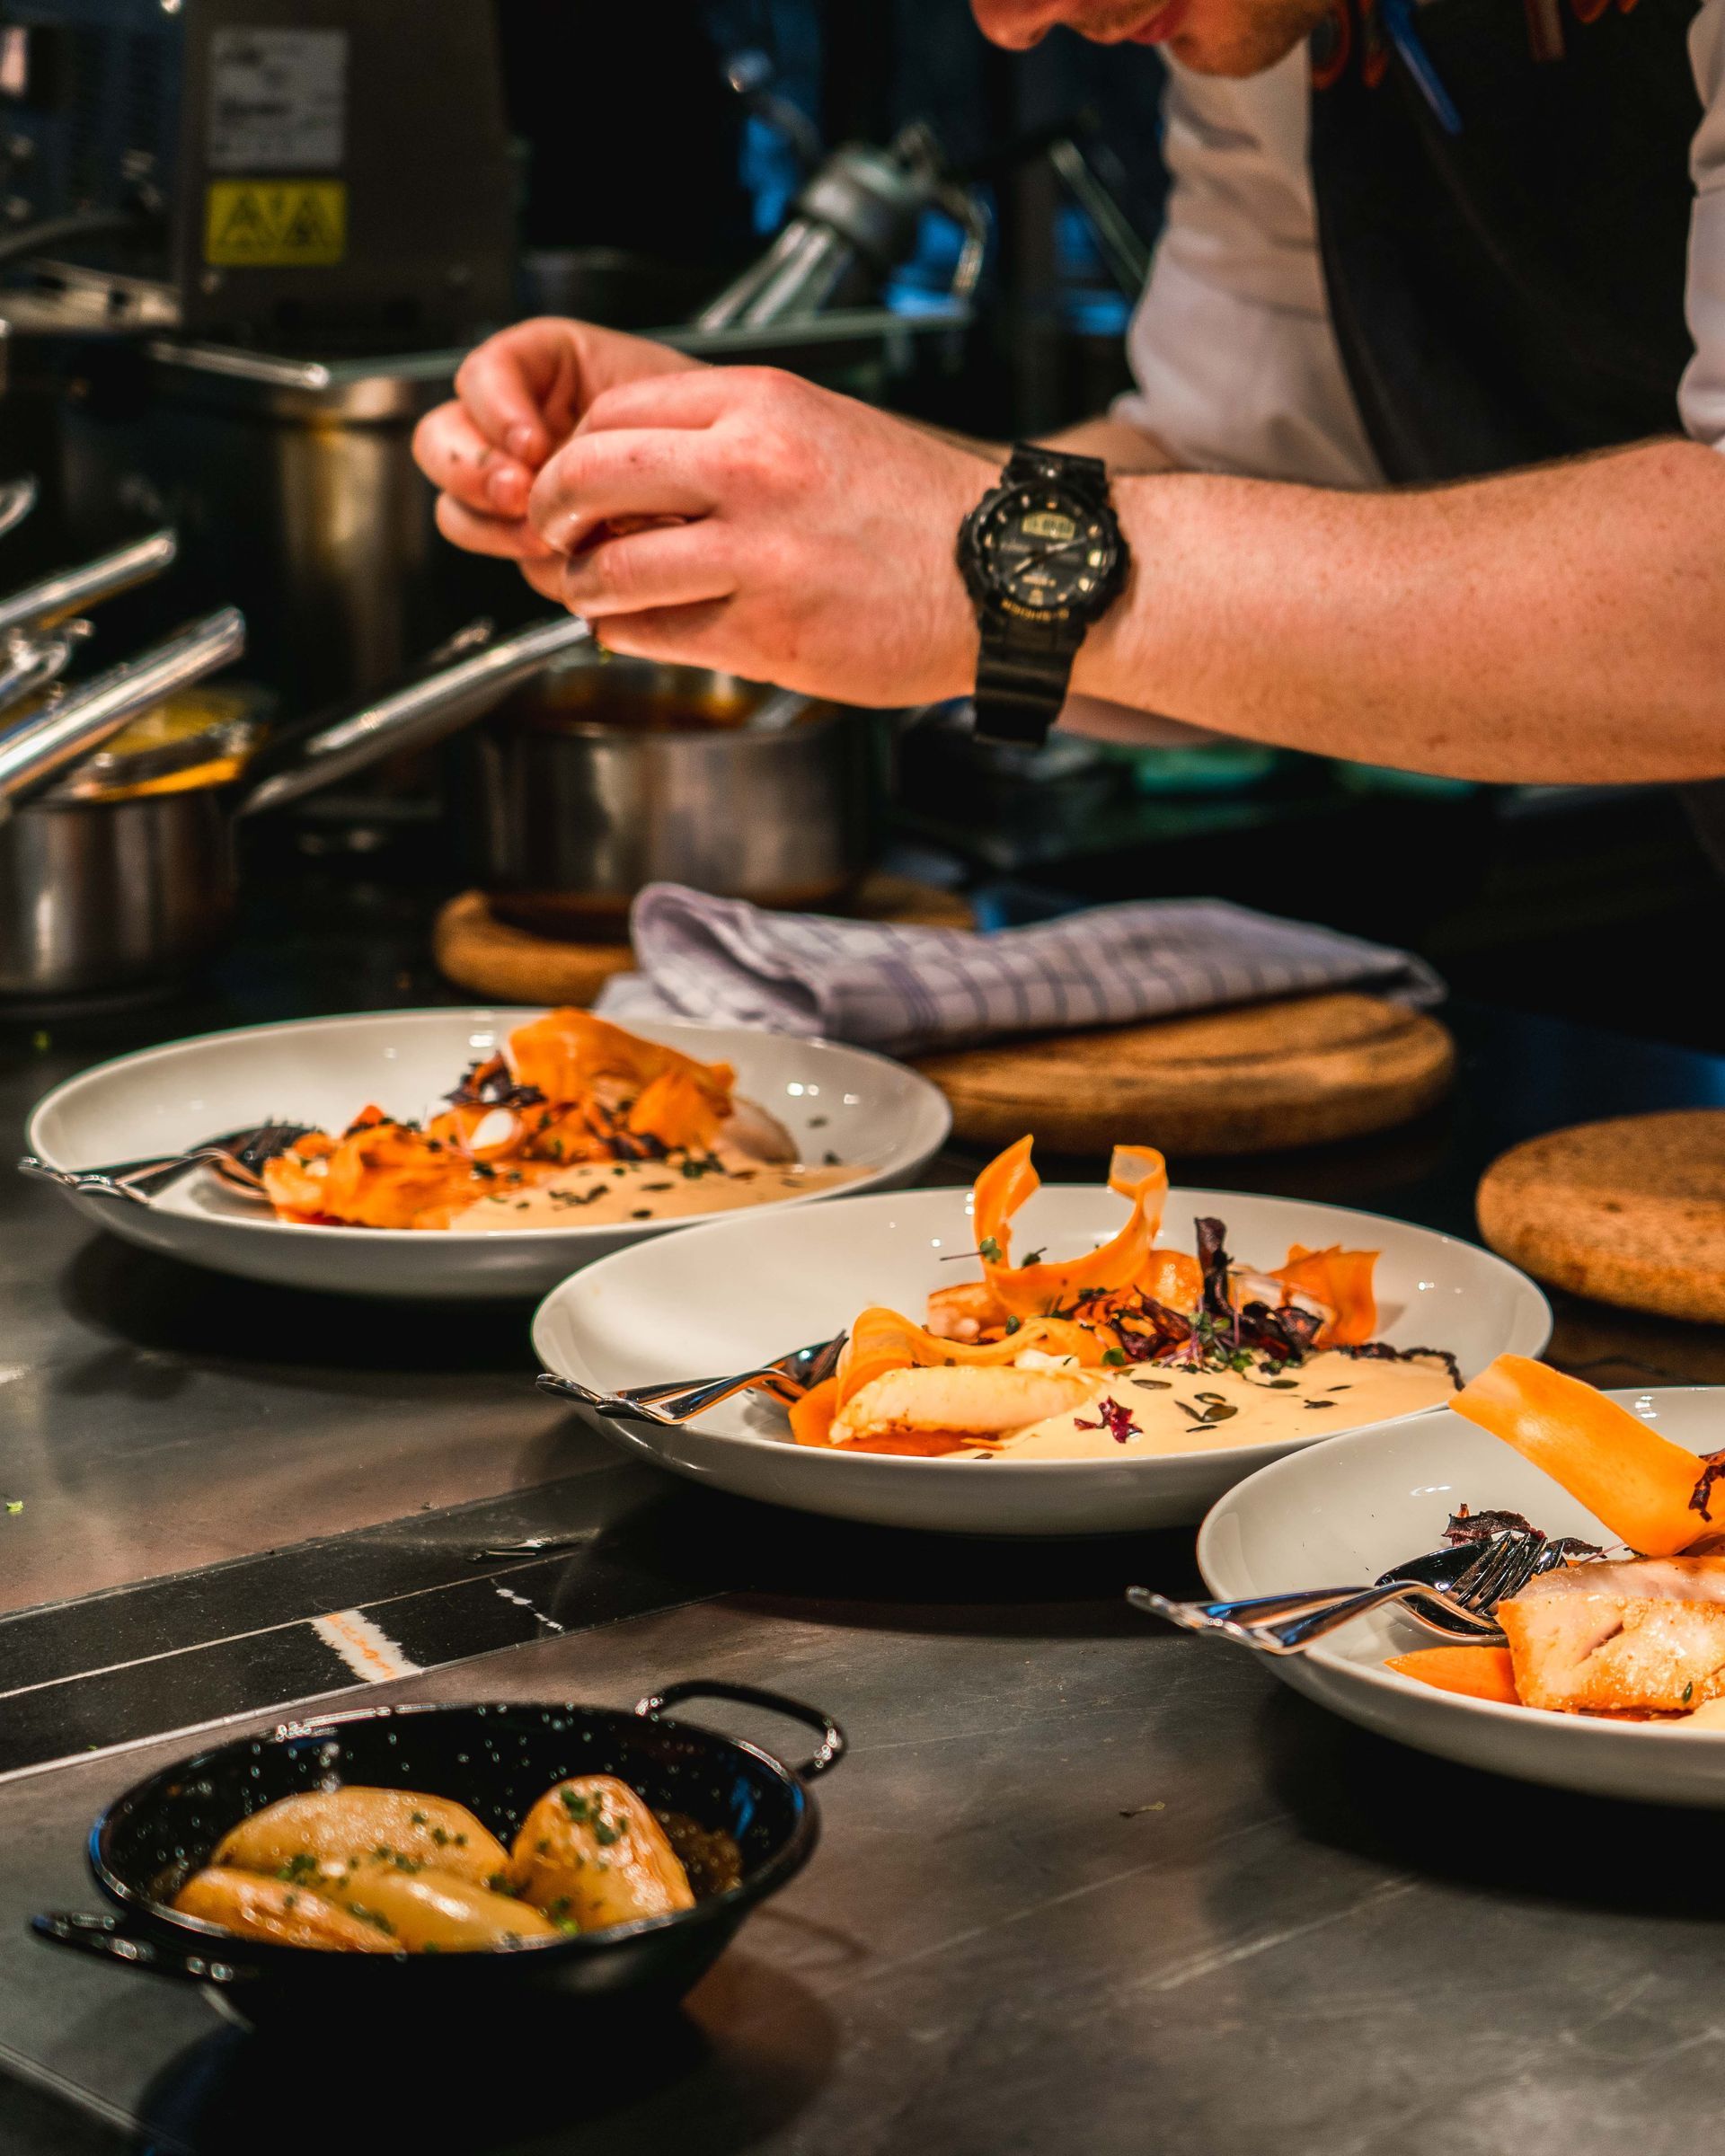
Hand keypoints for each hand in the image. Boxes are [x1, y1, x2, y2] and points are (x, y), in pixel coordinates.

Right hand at [412, 318, 702, 567]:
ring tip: (544, 536)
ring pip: (458, 506)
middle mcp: (521, 429)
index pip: (482, 375)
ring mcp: (522, 490)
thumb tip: (544, 463)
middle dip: (473, 469)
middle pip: (442, 440)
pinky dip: (527, 561)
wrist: (747, 492)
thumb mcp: (667, 391)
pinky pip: (505, 554)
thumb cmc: (718, 429)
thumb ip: (602, 412)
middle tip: (519, 494)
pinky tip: (566, 561)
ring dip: (490, 524)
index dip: (494, 407)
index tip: (531, 441)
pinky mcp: (538, 544)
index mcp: (546, 372)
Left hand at [523, 365, 994, 705]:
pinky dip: (629, 636)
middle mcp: (750, 468)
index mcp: (762, 404)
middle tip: (558, 536)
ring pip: (607, 567)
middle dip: (552, 513)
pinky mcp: (765, 632)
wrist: (1007, 575)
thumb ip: (732, 439)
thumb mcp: (823, 430)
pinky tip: (643, 631)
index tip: (577, 482)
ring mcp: (755, 554)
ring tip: (599, 595)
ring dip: (584, 587)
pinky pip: (653, 634)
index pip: (613, 413)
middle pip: (587, 477)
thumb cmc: (921, 512)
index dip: (575, 452)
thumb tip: (644, 475)